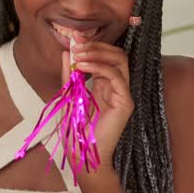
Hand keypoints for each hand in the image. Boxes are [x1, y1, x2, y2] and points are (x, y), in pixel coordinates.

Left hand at [70, 42, 133, 168]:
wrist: (82, 153)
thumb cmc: (76, 129)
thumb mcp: (69, 95)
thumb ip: (69, 75)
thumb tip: (68, 52)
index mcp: (104, 85)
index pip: (106, 56)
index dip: (93, 45)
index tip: (74, 40)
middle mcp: (117, 87)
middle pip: (117, 54)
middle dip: (96, 46)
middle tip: (77, 45)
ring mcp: (123, 94)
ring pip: (120, 61)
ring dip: (98, 53)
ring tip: (79, 54)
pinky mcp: (125, 103)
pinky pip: (117, 77)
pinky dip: (100, 67)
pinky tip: (84, 67)